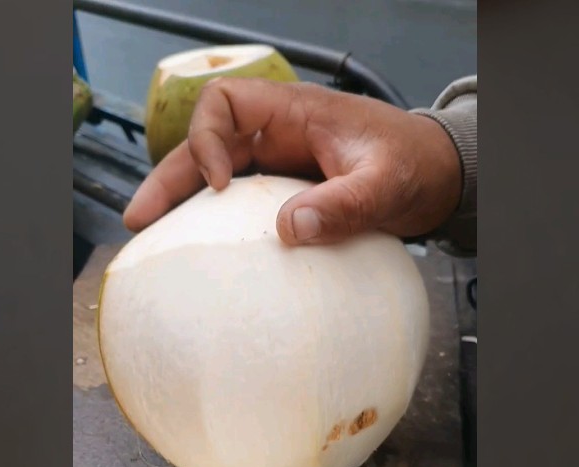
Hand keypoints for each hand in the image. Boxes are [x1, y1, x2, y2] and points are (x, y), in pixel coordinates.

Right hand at [124, 78, 462, 245]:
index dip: (208, 138)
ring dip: (181, 201)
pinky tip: (198, 252)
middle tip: (140, 219)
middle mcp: (278, 133)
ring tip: (149, 236)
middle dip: (170, 177)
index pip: (226, 103)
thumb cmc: (416, 165)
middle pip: (205, 144)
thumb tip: (288, 229)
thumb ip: (344, 204)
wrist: (438, 178)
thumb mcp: (386, 184)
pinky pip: (238, 202)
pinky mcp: (285, 191)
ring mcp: (279, 163)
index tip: (220, 185)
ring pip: (214, 174)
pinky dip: (213, 221)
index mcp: (295, 113)